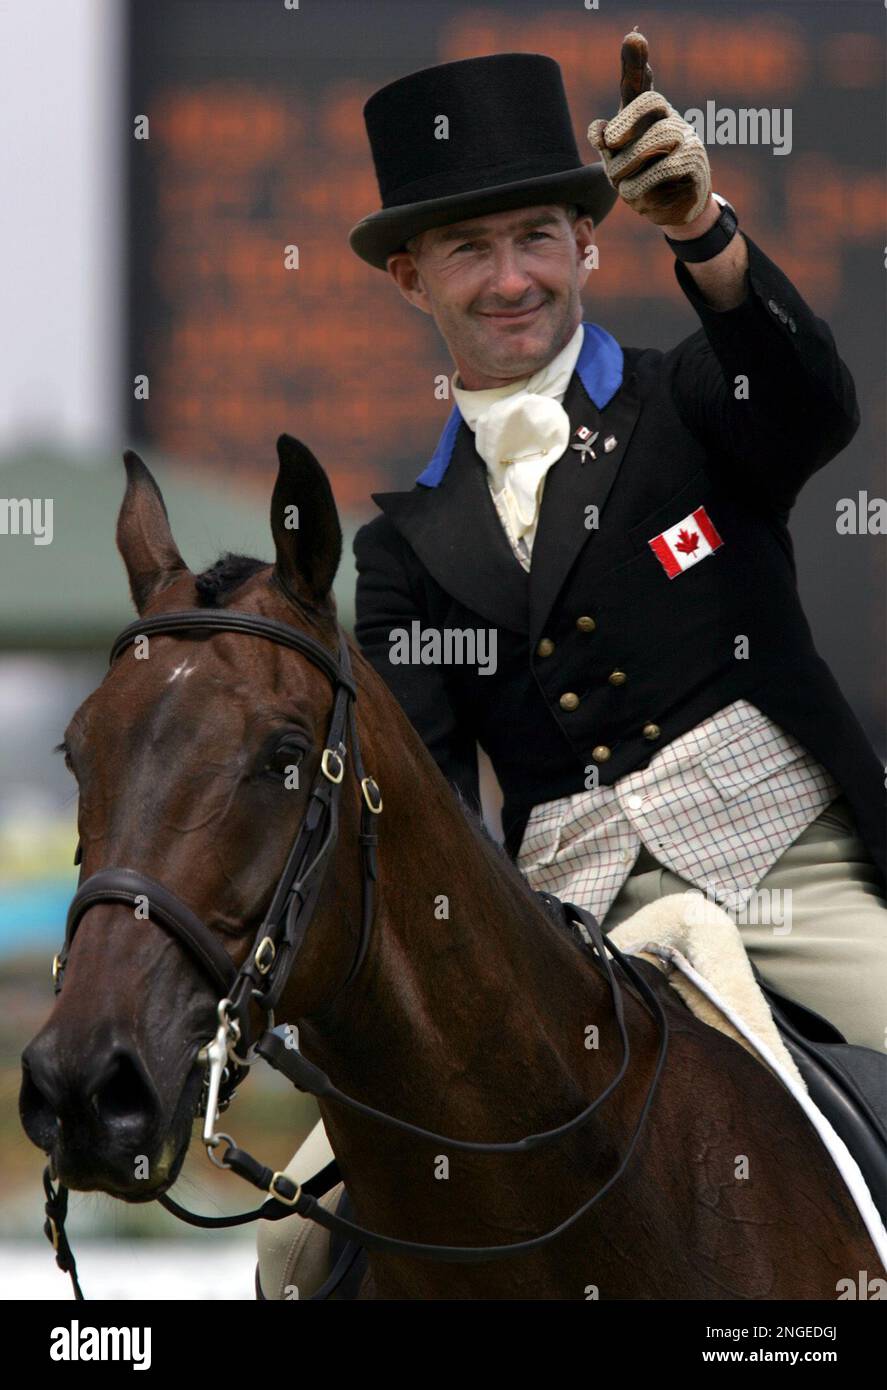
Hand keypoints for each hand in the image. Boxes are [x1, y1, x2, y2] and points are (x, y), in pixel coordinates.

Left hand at [587, 29, 711, 226]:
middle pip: (650, 101)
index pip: (641, 83)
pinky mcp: (694, 163)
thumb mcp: (614, 162)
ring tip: (618, 183)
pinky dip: (642, 184)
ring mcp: (686, 137)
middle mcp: (668, 118)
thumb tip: (597, 130)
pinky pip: (666, 167)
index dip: (636, 63)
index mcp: (646, 114)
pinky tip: (634, 196)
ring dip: (628, 163)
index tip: (633, 39)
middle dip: (626, 120)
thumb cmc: (639, 178)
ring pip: (656, 137)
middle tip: (608, 142)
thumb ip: (605, 145)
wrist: (668, 210)